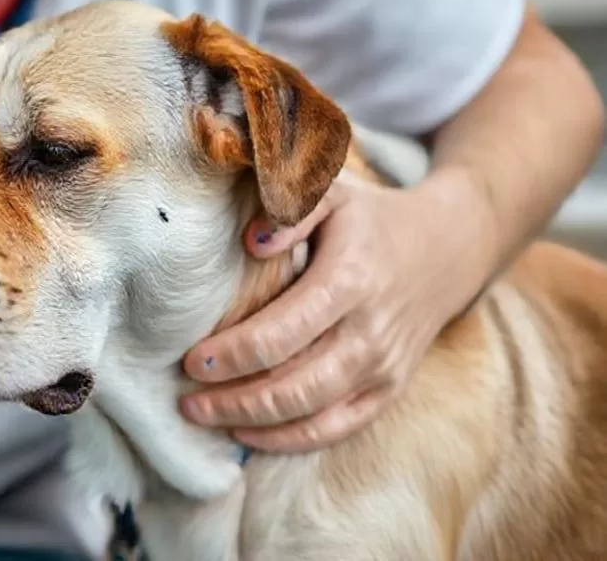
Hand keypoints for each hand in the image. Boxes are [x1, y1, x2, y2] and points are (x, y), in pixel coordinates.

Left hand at [179, 170, 489, 452]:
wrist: (447, 250)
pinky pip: (337, 429)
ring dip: (251, 423)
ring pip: (311, 414)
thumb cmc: (372, 220)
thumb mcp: (334, 194)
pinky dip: (289, 440)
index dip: (234, 353)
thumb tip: (250, 242)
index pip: (283, 332)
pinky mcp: (389, 390)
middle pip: (294, 385)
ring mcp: (383, 367)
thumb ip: (291, 211)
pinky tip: (247, 434)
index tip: (192, 360)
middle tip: (187, 400)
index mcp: (351, 281)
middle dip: (233, 399)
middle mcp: (370, 332)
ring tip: (204, 416)